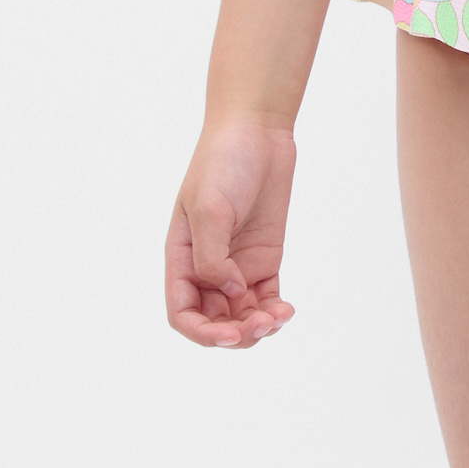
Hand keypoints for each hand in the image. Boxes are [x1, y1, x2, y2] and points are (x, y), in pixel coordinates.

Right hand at [167, 117, 296, 349]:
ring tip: (278, 317)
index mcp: (182, 257)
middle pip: (214, 321)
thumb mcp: (210, 207)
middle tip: (261, 325)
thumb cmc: (223, 162)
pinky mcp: (264, 259)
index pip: (182, 312)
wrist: (256, 132)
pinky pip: (265, 298)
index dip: (201, 332)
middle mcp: (206, 266)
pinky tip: (286, 310)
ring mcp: (236, 265)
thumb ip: (212, 256)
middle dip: (236, 333)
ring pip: (242, 315)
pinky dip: (274, 312)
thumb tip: (230, 291)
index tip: (229, 335)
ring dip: (258, 327)